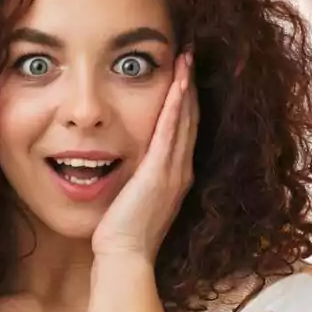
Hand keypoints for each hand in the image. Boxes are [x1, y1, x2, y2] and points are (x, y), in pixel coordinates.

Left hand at [92, 51, 197, 261]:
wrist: (124, 257)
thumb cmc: (121, 234)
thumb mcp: (132, 199)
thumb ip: (136, 180)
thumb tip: (123, 165)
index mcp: (175, 176)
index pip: (184, 129)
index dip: (186, 100)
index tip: (184, 74)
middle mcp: (181, 170)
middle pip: (190, 118)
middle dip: (191, 85)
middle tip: (190, 55)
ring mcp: (173, 171)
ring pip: (185, 119)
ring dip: (186, 86)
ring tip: (187, 58)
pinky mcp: (160, 173)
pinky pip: (170, 131)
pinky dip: (176, 105)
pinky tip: (178, 82)